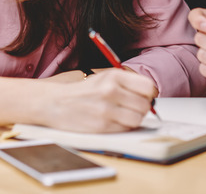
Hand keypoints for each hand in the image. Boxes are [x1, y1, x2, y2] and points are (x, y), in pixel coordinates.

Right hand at [40, 68, 156, 132]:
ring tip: (122, 115)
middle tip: (131, 108)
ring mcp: (106, 109)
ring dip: (133, 119)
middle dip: (141, 108)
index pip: (148, 87)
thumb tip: (151, 96)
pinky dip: (122, 127)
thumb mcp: (104, 78)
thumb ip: (127, 84)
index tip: (145, 97)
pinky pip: (125, 129)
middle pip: (145, 105)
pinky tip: (112, 122)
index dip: (149, 94)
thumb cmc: (82, 91)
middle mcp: (111, 90)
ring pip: (138, 119)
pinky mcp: (102, 126)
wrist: (55, 103)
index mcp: (114, 76)